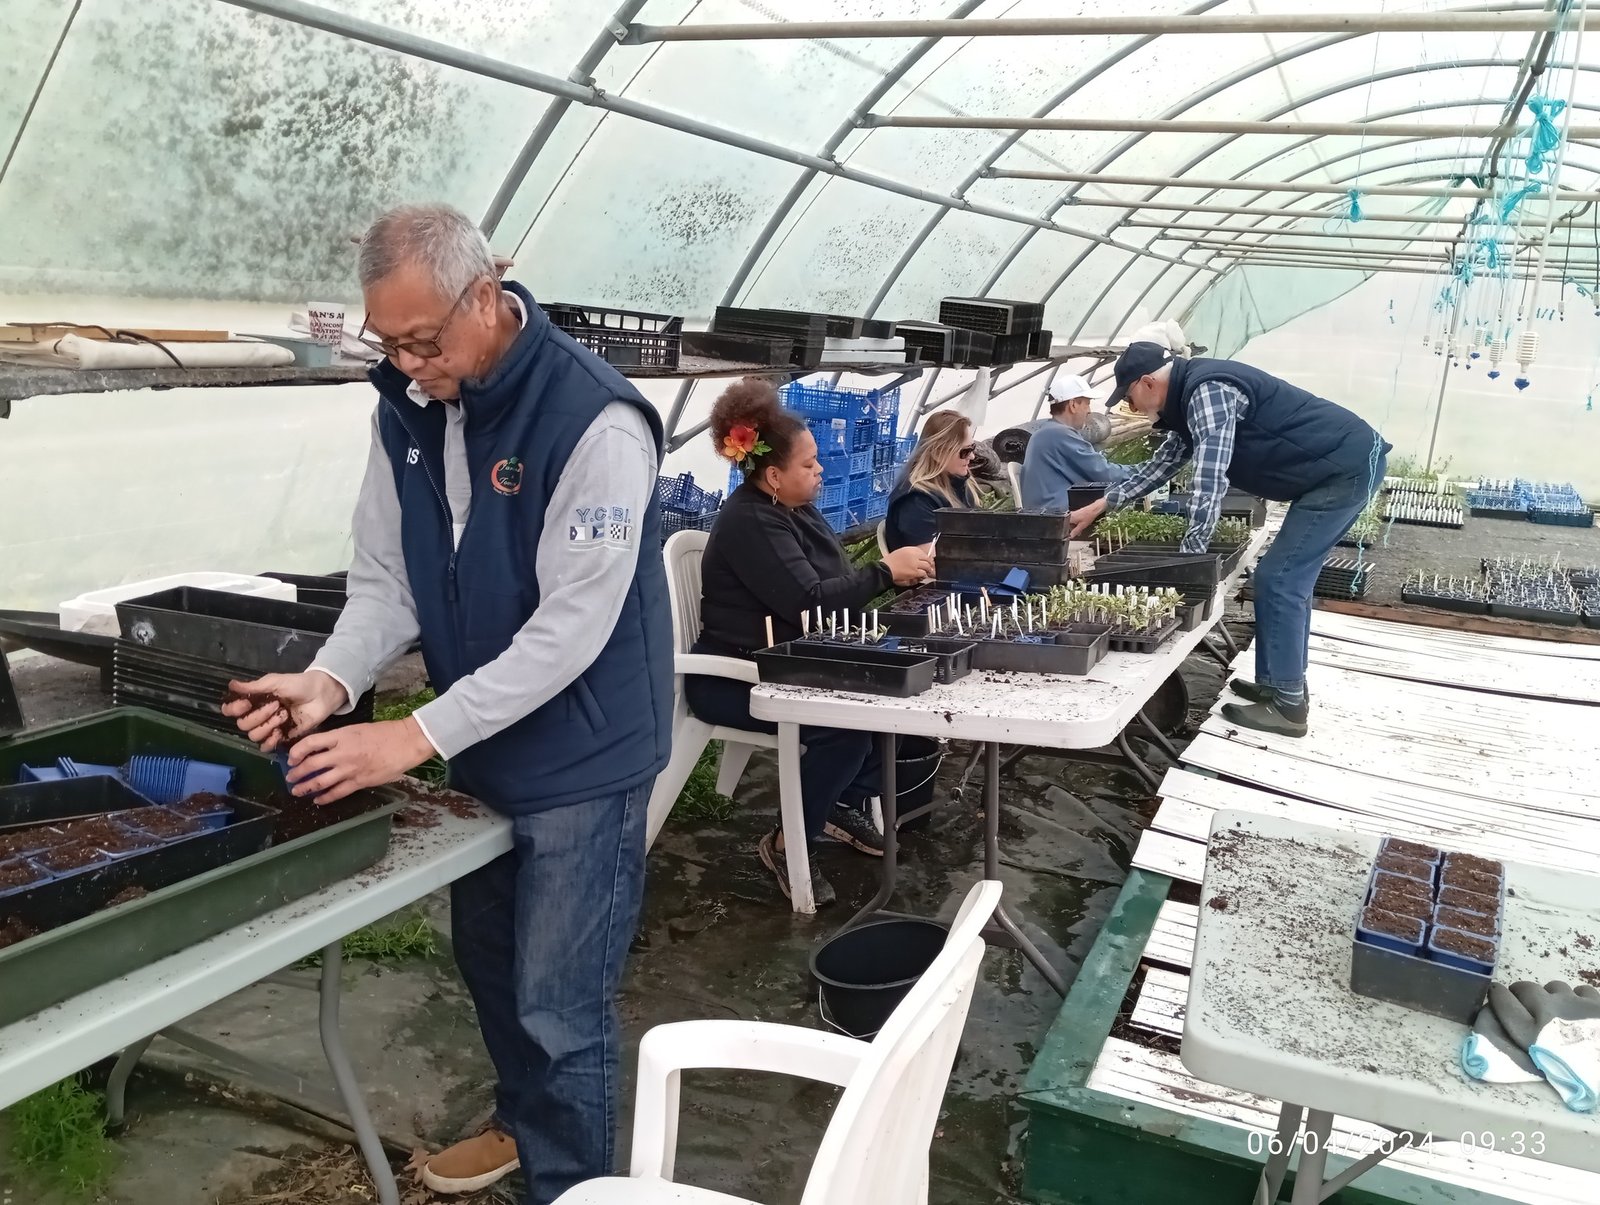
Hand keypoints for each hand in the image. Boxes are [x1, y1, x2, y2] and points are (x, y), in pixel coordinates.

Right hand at [222, 671, 346, 751]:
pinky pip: (266, 746)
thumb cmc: (298, 684)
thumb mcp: (275, 682)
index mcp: (254, 701)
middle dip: (258, 716)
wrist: (321, 694)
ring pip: (254, 736)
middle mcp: (258, 715)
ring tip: (283, 715)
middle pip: (243, 725)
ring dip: (267, 726)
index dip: (234, 710)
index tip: (246, 704)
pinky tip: (279, 732)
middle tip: (276, 705)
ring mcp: (270, 727)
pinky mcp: (282, 737)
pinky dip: (270, 741)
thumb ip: (254, 686)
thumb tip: (231, 685)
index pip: (232, 710)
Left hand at [282, 718, 436, 804]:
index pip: (309, 744)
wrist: (405, 742)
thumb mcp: (356, 729)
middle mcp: (341, 753)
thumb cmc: (384, 732)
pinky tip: (318, 800)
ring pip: (320, 781)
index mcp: (340, 736)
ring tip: (297, 791)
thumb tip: (323, 748)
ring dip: (305, 787)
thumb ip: (339, 739)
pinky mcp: (359, 782)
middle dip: (296, 773)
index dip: (296, 752)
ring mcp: (350, 769)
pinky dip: (325, 798)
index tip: (291, 758)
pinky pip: (337, 792)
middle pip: (310, 765)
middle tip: (290, 777)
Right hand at [884, 545, 935, 585]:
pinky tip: (920, 577)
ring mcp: (915, 564)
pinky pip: (923, 574)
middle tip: (928, 568)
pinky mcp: (914, 572)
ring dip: (926, 570)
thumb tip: (919, 558)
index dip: (926, 558)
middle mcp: (914, 555)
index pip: (924, 553)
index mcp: (910, 549)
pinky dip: (922, 576)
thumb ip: (910, 554)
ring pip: (927, 567)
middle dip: (929, 564)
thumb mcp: (901, 552)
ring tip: (925, 573)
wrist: (885, 568)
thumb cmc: (890, 562)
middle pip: (927, 559)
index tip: (927, 561)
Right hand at [1068, 497, 1108, 538]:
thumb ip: (1075, 531)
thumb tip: (1071, 536)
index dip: (1068, 532)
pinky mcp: (1076, 513)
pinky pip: (1074, 519)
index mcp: (1070, 518)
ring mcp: (1073, 514)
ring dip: (1075, 526)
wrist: (1093, 509)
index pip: (1065, 527)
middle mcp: (1070, 515)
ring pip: (1072, 522)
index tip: (1071, 535)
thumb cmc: (1088, 516)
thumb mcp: (1082, 526)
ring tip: (1080, 529)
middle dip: (1073, 529)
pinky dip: (1077, 523)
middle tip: (1077, 533)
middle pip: (1068, 524)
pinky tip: (1081, 525)